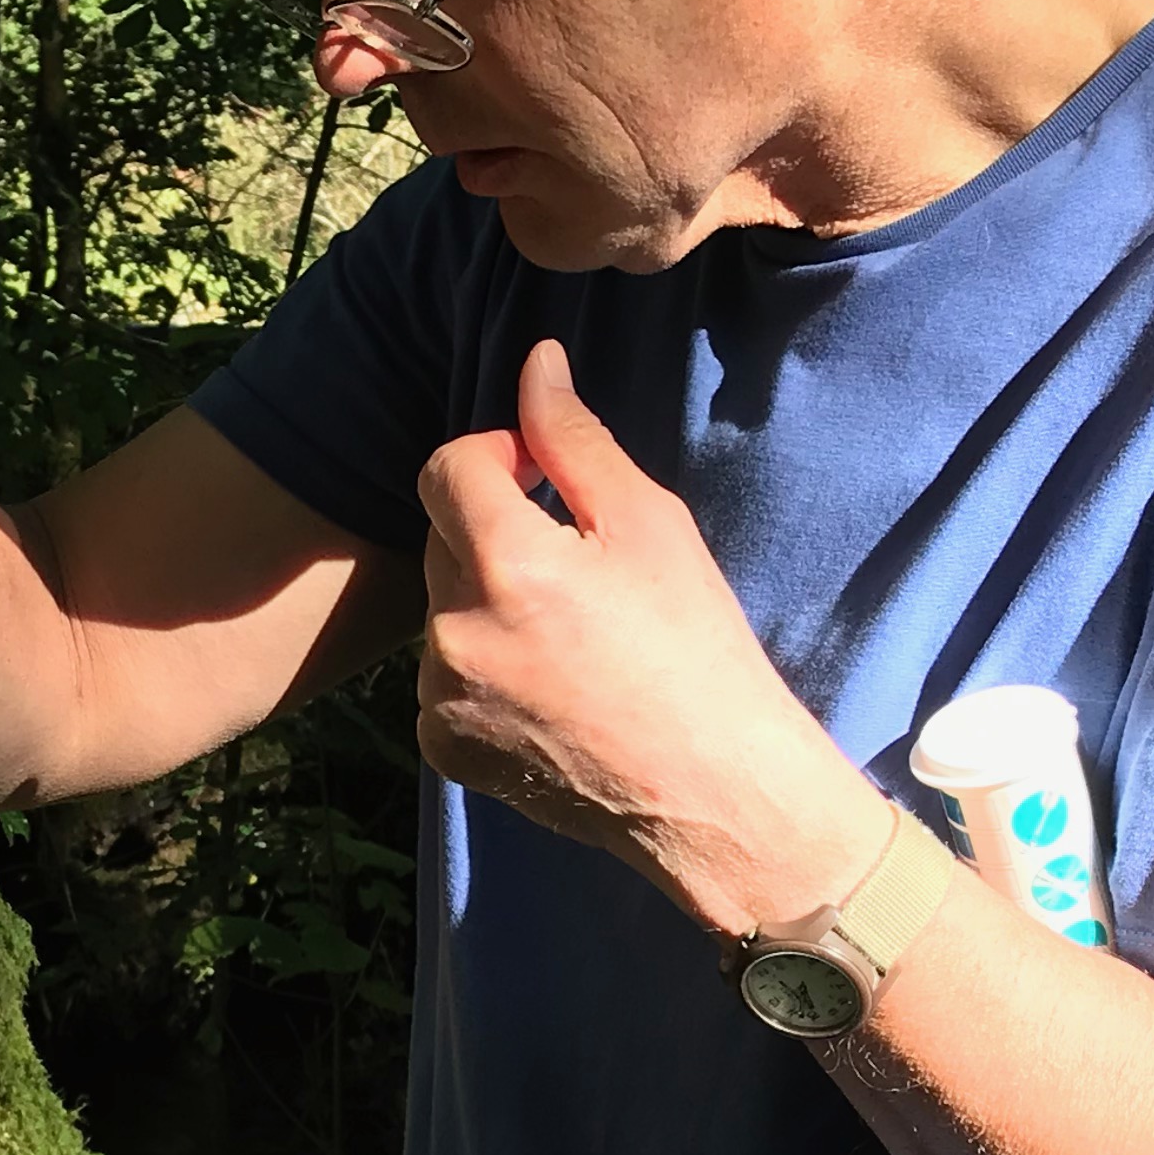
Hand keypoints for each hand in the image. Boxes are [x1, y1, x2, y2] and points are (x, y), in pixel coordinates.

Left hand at [415, 338, 889, 937]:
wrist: (712, 792)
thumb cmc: (696, 649)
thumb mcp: (650, 525)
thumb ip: (575, 439)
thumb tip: (534, 362)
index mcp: (507, 566)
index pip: (446, 467)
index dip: (494, 458)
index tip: (541, 480)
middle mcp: (455, 633)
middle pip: (442, 537)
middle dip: (494, 533)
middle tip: (576, 570)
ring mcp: (441, 699)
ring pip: (441, 610)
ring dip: (485, 603)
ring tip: (567, 639)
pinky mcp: (442, 749)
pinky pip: (442, 679)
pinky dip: (480, 670)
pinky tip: (548, 689)